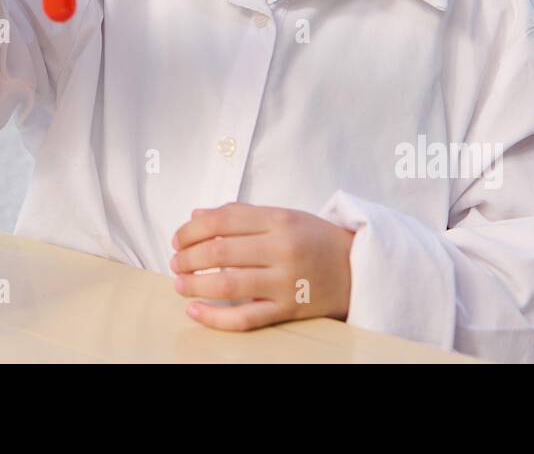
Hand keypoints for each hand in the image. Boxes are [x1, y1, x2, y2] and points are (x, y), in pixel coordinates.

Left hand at [169, 202, 355, 329]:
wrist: (358, 268)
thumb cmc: (315, 238)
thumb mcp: (283, 215)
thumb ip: (241, 214)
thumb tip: (197, 214)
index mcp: (278, 220)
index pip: (221, 220)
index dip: (191, 230)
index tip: (178, 238)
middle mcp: (281, 249)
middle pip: (219, 252)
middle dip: (187, 257)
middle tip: (175, 261)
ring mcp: (285, 282)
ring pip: (227, 286)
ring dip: (194, 285)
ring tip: (179, 283)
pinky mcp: (288, 310)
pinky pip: (245, 318)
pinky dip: (214, 317)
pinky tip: (194, 311)